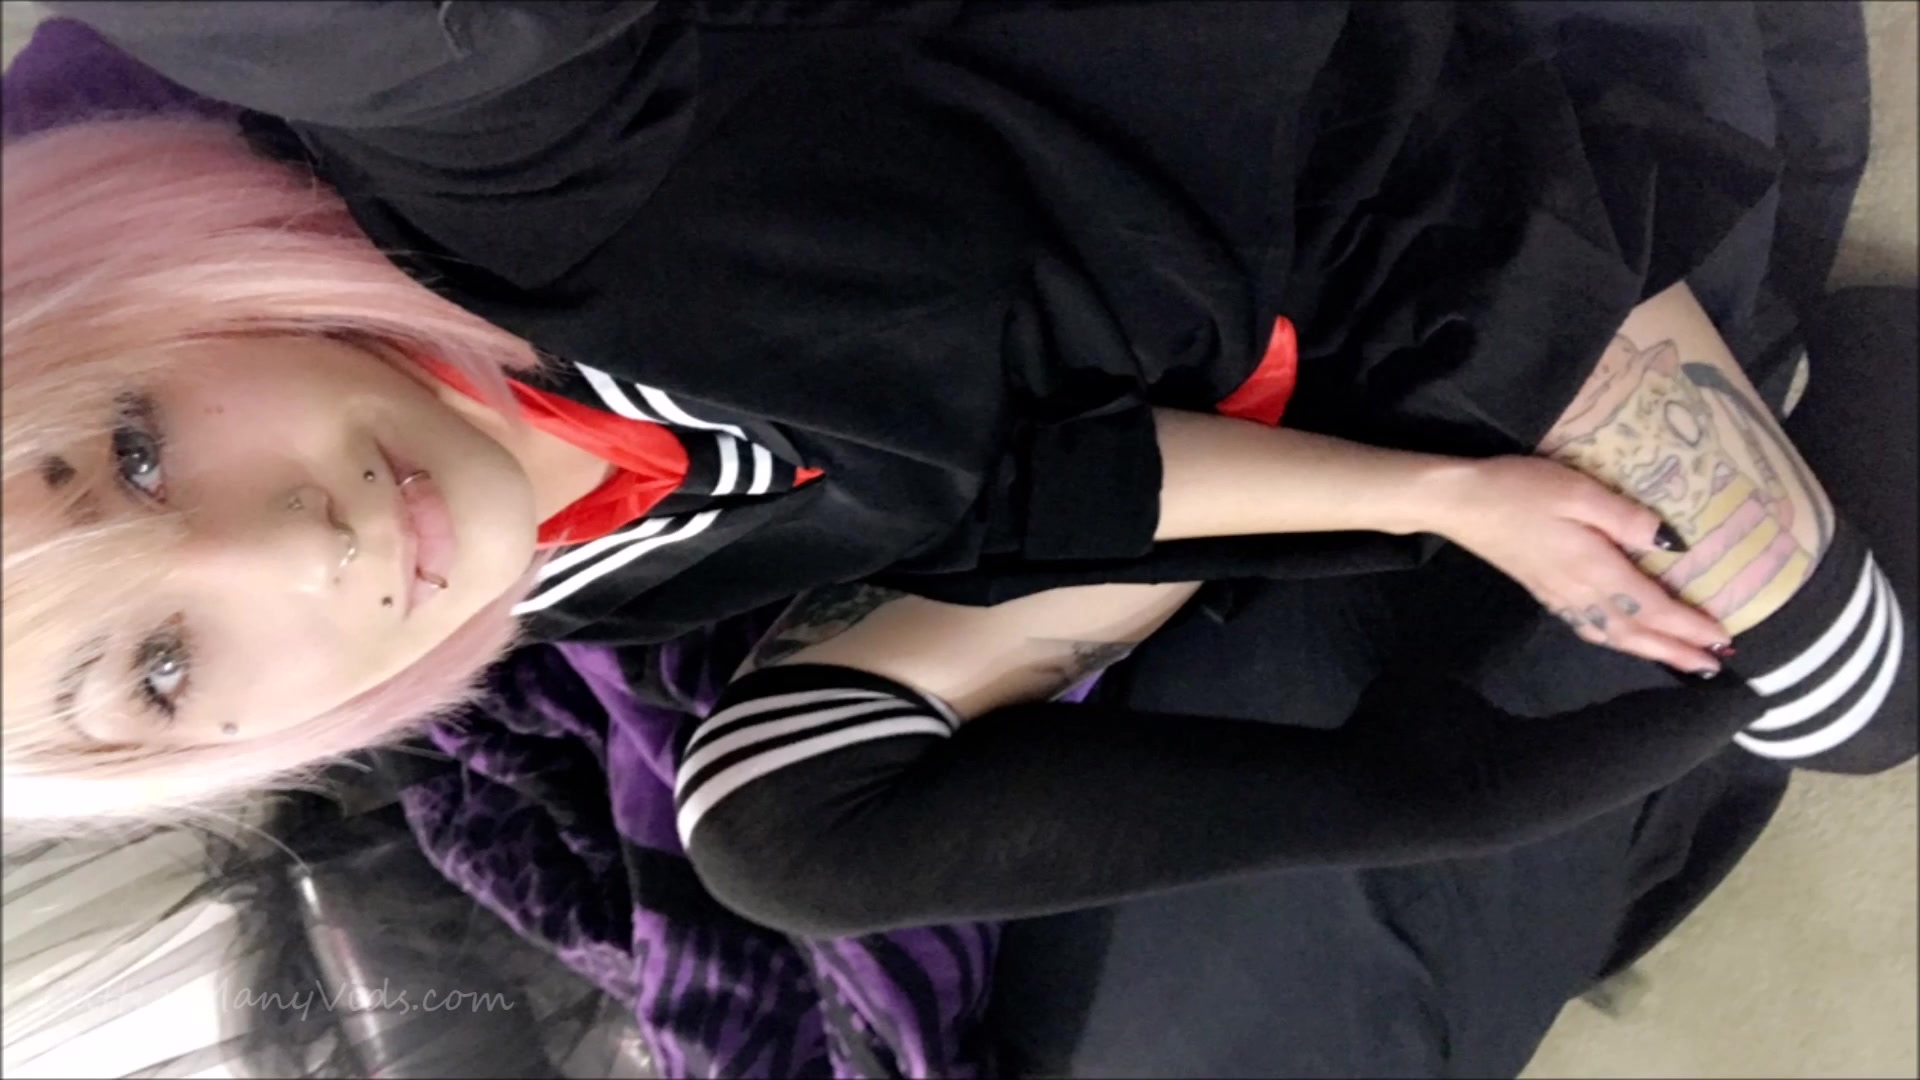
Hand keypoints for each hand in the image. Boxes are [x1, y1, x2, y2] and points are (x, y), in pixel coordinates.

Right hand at [1426, 456, 1730, 674]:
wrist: (1458, 502)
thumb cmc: (1520, 489)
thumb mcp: (1579, 491)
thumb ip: (1626, 517)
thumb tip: (1673, 543)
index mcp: (1594, 569)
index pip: (1651, 607)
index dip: (1688, 626)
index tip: (1723, 638)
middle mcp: (1580, 592)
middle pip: (1636, 632)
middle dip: (1676, 650)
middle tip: (1714, 666)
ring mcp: (1559, 596)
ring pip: (1613, 636)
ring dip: (1650, 652)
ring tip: (1681, 661)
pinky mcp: (1544, 591)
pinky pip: (1590, 629)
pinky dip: (1616, 642)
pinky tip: (1623, 641)